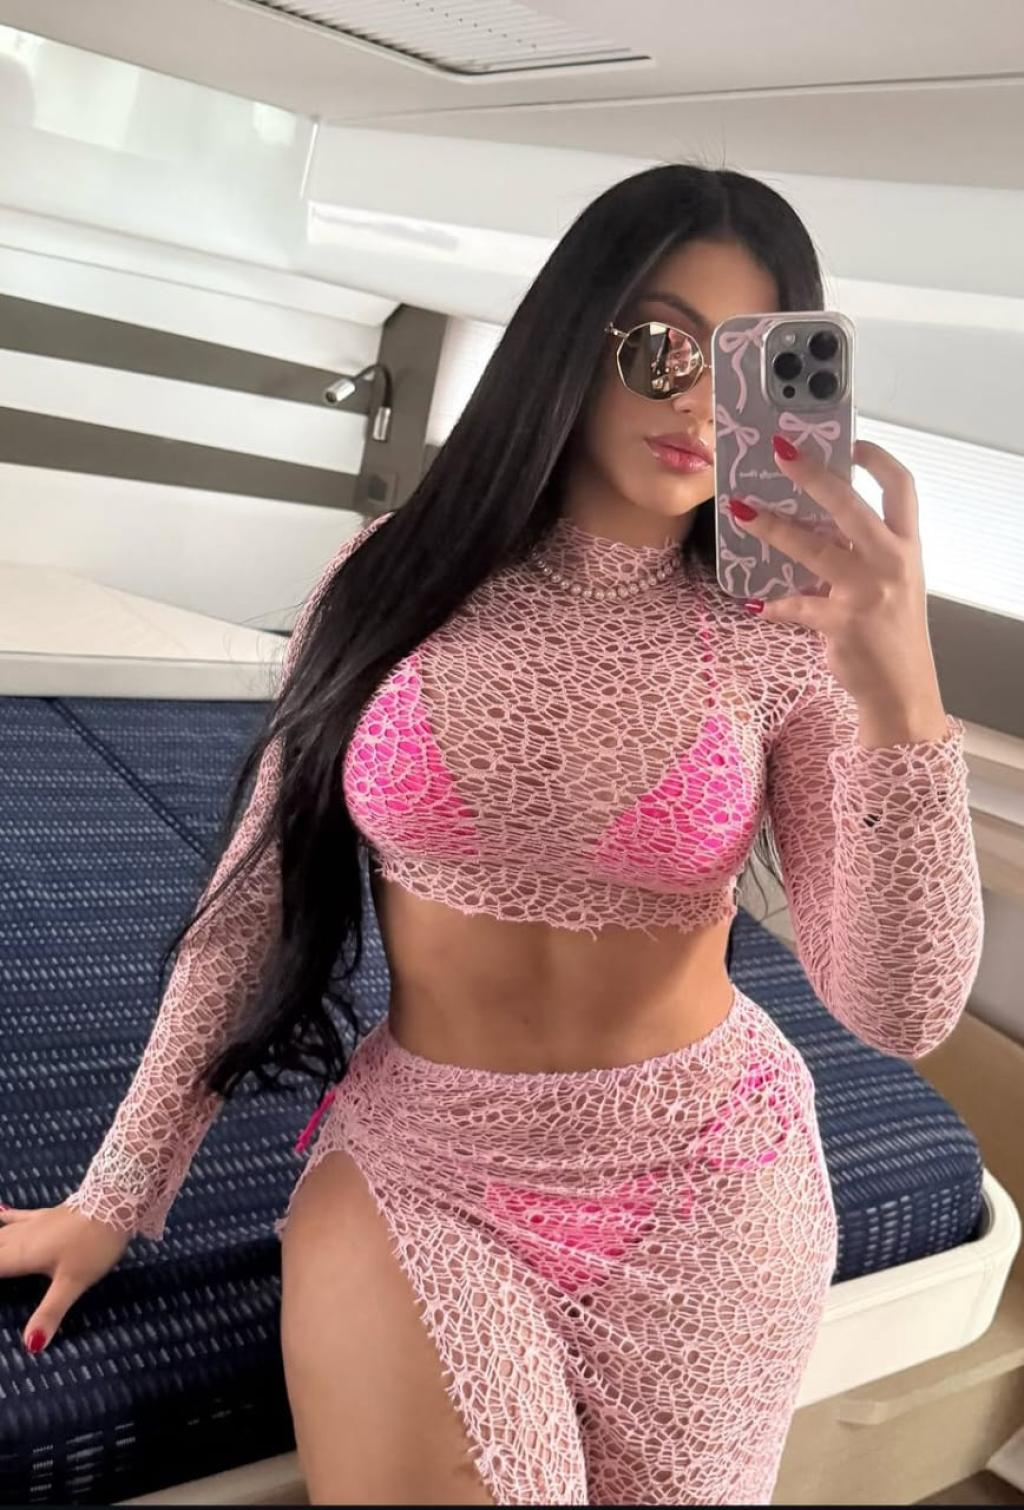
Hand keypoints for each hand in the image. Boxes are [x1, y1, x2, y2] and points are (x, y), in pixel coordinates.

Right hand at [0, 1201, 130, 1353]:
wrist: (116, 1200)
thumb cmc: (93, 1244)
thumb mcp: (73, 1282)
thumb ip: (50, 1312)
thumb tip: (29, 1347)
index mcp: (19, 1256)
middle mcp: (19, 1239)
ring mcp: (32, 1224)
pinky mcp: (46, 1216)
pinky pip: (15, 1218)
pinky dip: (3, 1218)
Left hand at [729, 435, 947, 737]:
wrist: (903, 690)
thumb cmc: (893, 632)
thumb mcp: (892, 584)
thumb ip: (863, 553)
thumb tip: (816, 524)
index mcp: (907, 546)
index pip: (902, 488)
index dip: (878, 460)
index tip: (853, 441)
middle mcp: (891, 562)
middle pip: (849, 505)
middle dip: (813, 475)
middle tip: (780, 452)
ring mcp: (867, 592)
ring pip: (813, 548)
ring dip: (773, 528)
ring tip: (741, 511)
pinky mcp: (842, 623)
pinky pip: (797, 606)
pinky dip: (774, 605)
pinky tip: (753, 603)